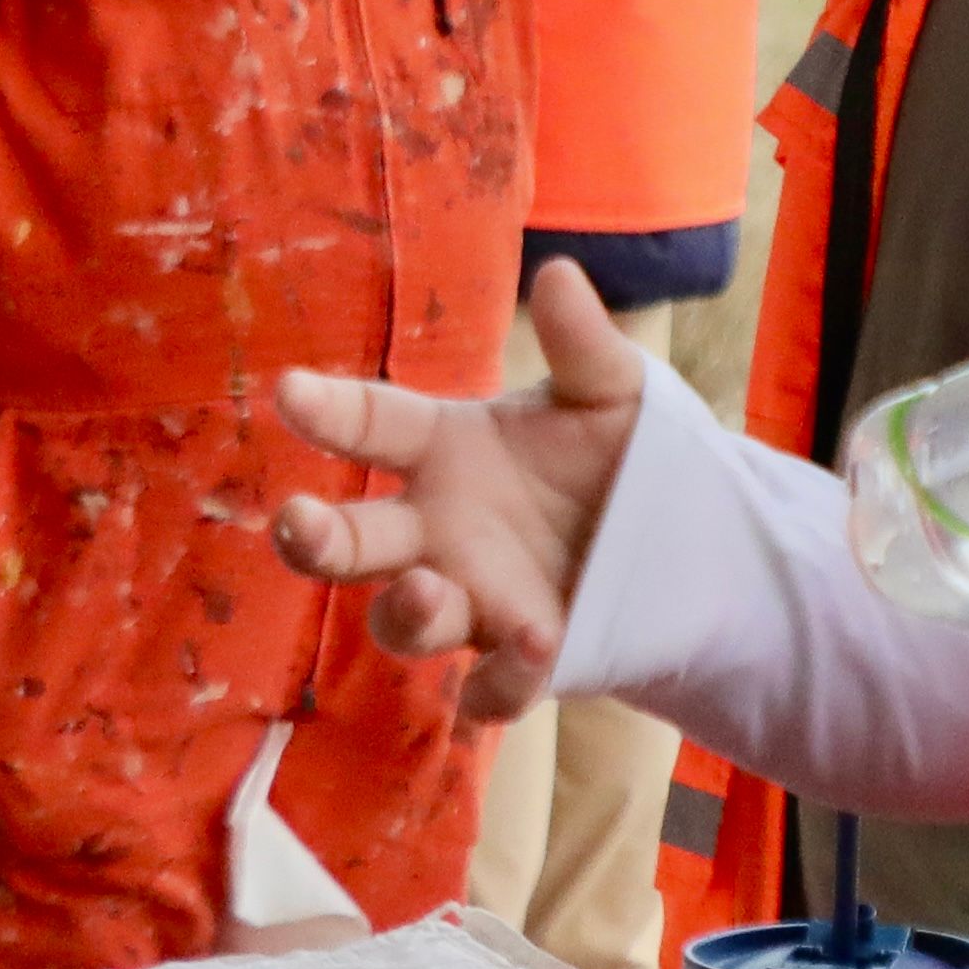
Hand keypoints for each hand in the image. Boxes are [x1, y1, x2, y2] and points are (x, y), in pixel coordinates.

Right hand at [267, 261, 647, 725]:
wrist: (680, 539)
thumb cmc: (614, 453)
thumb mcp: (611, 392)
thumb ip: (582, 345)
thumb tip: (558, 274)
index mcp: (446, 450)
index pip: (372, 425)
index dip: (329, 410)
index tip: (289, 390)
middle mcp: (437, 530)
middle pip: (352, 541)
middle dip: (315, 538)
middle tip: (298, 525)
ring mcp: (470, 600)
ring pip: (401, 622)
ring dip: (406, 612)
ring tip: (434, 590)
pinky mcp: (514, 663)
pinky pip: (485, 693)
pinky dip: (500, 680)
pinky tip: (536, 645)